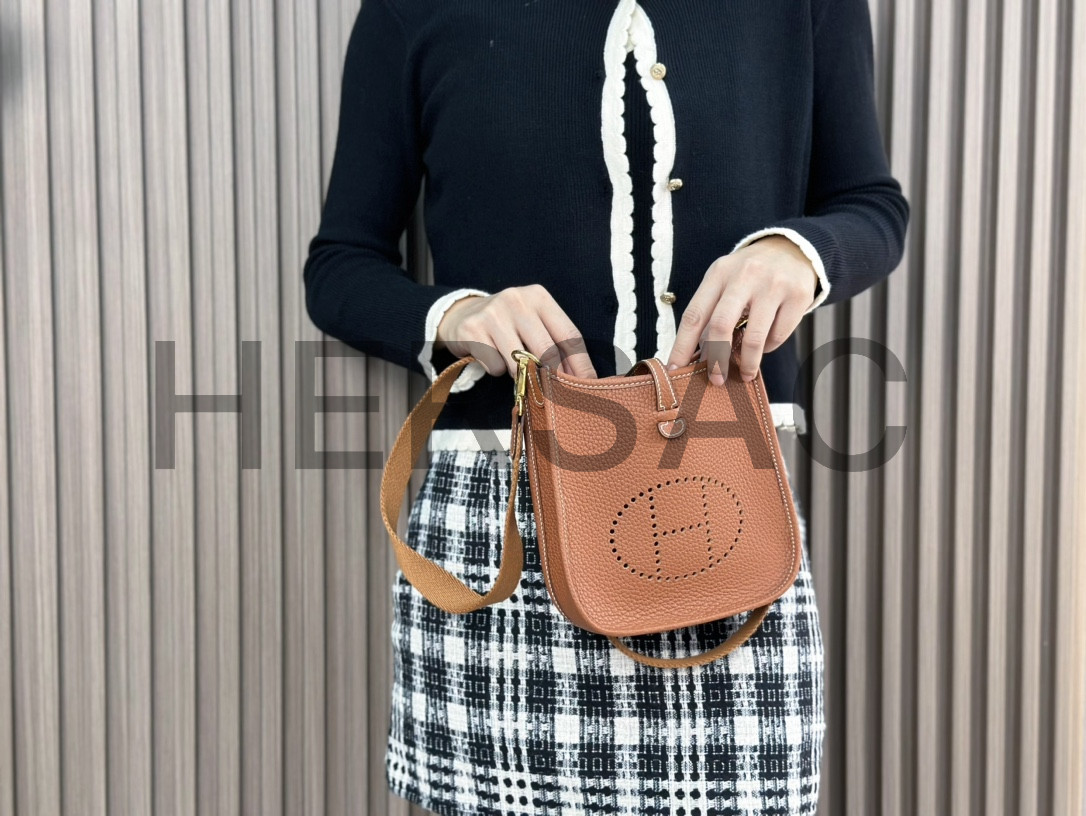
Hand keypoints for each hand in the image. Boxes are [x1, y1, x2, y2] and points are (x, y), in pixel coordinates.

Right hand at [435, 284, 596, 378]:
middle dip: (554, 377)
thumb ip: (554, 343)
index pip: (569, 334)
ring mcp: (493, 314)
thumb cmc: (507, 324)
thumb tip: (579, 378)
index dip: (581, 364)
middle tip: (557, 393)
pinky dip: (498, 369)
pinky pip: (496, 366)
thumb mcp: (533, 323)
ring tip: (516, 367)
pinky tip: (492, 356)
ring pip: (520, 362)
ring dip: (522, 375)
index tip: (588, 385)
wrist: (461, 315)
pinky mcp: (472, 330)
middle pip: (547, 350)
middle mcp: (517, 300)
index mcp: (539, 297)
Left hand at [665, 235, 818, 385]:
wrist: (792, 249)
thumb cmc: (750, 273)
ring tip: (747, 373)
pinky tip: (766, 344)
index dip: (682, 345)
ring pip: (755, 337)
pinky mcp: (798, 295)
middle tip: (715, 380)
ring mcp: (773, 285)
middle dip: (716, 359)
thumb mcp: (726, 281)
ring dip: (748, 362)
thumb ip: (712, 311)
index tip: (674, 368)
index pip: (694, 314)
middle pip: (721, 325)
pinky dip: (770, 347)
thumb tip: (699, 355)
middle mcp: (745, 276)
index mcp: (719, 273)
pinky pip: (779, 334)